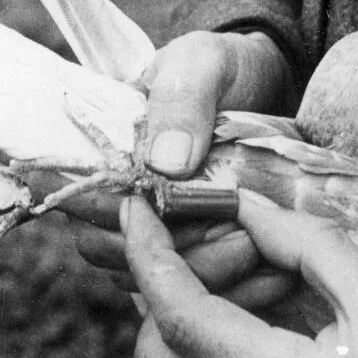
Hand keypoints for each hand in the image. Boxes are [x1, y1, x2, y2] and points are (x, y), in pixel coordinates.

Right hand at [34, 30, 295, 306]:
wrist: (267, 81)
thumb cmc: (222, 67)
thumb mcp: (202, 65)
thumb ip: (182, 103)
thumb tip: (165, 164)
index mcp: (107, 160)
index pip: (86, 212)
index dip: (124, 225)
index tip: (183, 214)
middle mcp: (123, 205)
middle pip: (122, 260)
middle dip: (180, 256)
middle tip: (241, 237)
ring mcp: (159, 235)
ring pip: (160, 287)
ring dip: (210, 278)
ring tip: (261, 252)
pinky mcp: (197, 254)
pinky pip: (199, 293)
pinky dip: (233, 290)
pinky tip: (271, 276)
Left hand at [123, 191, 357, 357]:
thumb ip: (305, 245)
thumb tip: (248, 207)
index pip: (179, 317)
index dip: (148, 255)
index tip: (138, 209)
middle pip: (159, 352)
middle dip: (172, 285)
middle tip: (228, 241)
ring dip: (202, 313)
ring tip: (269, 271)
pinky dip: (223, 344)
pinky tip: (274, 308)